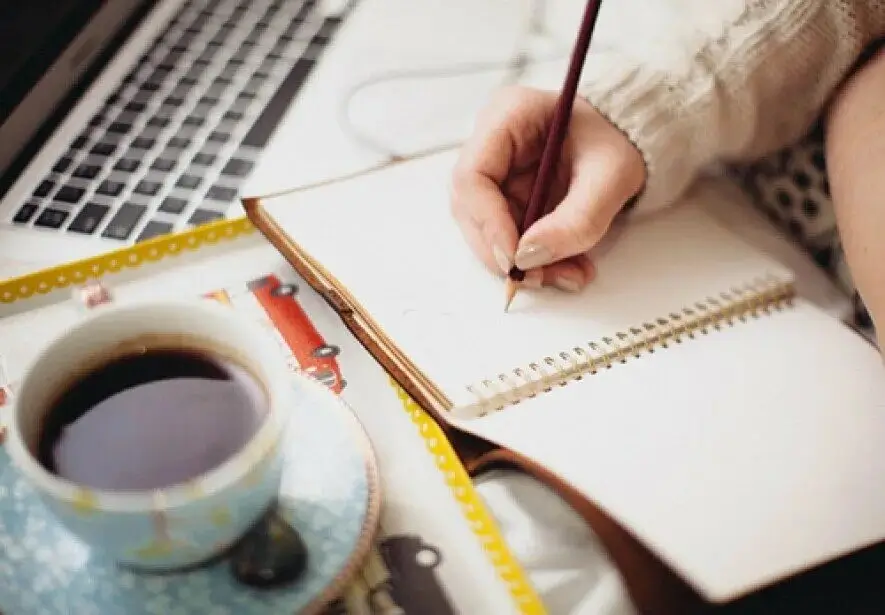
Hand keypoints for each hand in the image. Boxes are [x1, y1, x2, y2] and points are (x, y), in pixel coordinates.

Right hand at [450, 86, 644, 291]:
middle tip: (540, 277)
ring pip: (486, 231)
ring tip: (567, 275)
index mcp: (507, 116)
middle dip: (503, 252)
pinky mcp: (506, 198)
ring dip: (522, 263)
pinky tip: (565, 267)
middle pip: (470, 209)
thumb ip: (576, 219)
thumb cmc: (620, 139)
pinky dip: (534, 260)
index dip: (488, 223)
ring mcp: (496, 173)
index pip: (471, 177)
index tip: (516, 259)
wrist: (631, 138)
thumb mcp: (611, 176)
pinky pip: (507, 238)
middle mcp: (491, 143)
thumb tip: (528, 259)